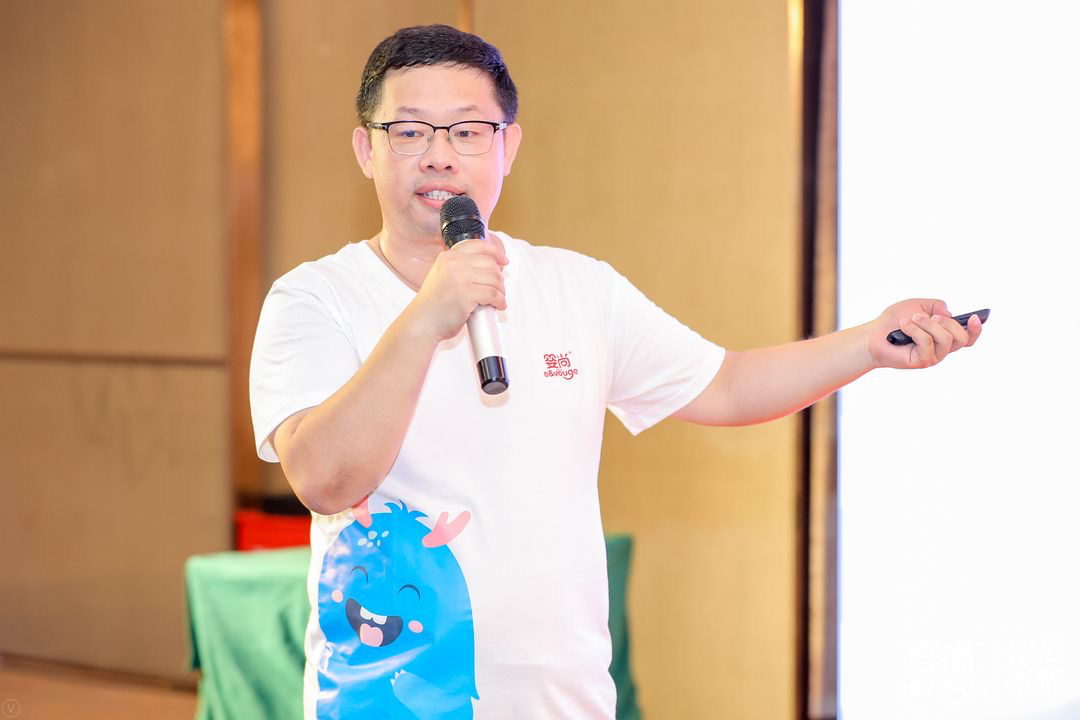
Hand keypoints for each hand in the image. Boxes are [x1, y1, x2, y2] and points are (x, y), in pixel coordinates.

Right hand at [406, 234, 507, 341]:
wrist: (422, 323)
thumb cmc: (434, 306)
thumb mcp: (443, 277)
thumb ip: (461, 269)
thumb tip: (491, 268)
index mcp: (448, 257)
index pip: (478, 245)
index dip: (495, 252)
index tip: (503, 261)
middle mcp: (453, 263)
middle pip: (490, 263)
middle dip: (499, 277)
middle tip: (499, 289)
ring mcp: (459, 278)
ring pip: (494, 278)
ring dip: (501, 291)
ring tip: (498, 299)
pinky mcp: (466, 294)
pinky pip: (493, 294)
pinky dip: (500, 301)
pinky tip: (498, 306)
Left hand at [867, 298, 982, 369]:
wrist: (874, 333)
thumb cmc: (895, 320)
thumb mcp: (918, 304)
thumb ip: (936, 305)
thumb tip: (949, 313)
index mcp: (945, 334)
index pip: (968, 337)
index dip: (976, 329)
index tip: (976, 317)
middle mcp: (942, 347)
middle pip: (961, 337)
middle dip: (948, 322)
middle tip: (931, 316)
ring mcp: (933, 356)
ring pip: (945, 338)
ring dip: (928, 323)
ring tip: (912, 318)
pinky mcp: (922, 361)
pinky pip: (927, 342)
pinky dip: (915, 329)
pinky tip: (903, 325)